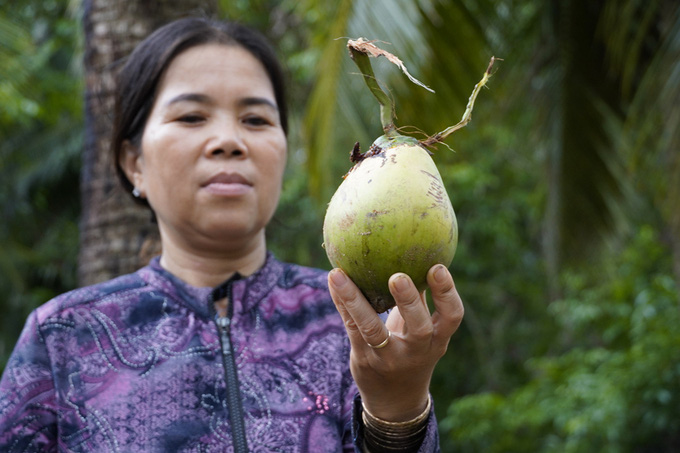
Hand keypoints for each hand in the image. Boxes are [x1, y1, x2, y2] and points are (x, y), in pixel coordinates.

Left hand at [328, 264, 463, 421]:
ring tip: (340, 275)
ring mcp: (389, 358)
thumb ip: (423, 299)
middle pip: (419, 328)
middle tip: (397, 276)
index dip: (447, 292)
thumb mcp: (425, 332)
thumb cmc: (412, 350)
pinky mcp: (364, 359)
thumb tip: (420, 252)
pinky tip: (334, 279)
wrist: (396, 401)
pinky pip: (351, 327)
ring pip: (374, 331)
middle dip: (410, 302)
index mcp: (438, 339)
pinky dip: (342, 302)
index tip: (437, 266)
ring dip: (357, 302)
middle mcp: (417, 351)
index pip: (451, 316)